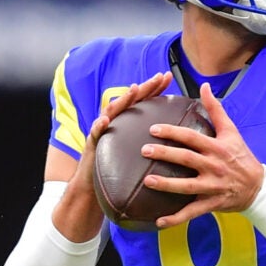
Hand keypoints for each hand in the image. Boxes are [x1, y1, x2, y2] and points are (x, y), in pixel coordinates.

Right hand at [56, 72, 173, 242]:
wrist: (93, 189)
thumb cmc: (118, 173)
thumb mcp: (136, 155)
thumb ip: (150, 144)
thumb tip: (174, 141)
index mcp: (127, 124)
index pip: (142, 102)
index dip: (154, 89)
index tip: (168, 78)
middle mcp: (114, 123)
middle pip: (130, 101)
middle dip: (144, 87)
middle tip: (159, 77)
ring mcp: (101, 132)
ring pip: (112, 111)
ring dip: (123, 100)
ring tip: (133, 90)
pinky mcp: (91, 145)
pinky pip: (94, 134)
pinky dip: (99, 126)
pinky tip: (105, 121)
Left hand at [144, 83, 265, 226]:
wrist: (258, 186)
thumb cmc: (241, 156)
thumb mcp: (231, 131)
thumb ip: (216, 109)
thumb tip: (204, 86)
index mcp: (216, 147)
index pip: (192, 138)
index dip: (173, 132)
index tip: (153, 128)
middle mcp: (214, 166)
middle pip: (187, 159)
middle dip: (165, 153)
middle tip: (144, 149)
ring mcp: (212, 186)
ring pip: (187, 186)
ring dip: (167, 185)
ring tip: (147, 181)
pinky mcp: (212, 203)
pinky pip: (192, 212)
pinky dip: (176, 218)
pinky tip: (158, 222)